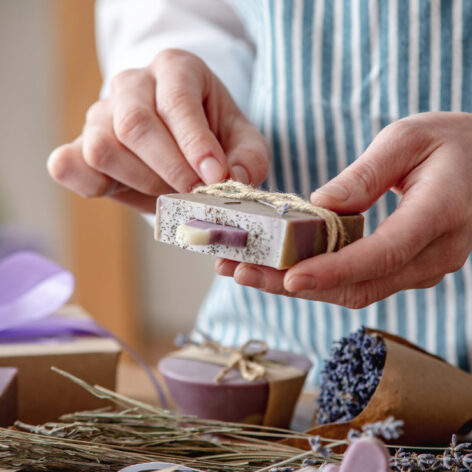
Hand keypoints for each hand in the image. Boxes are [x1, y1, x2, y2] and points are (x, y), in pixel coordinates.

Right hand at [47, 49, 268, 212]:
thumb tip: (234, 180)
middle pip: (134, 125)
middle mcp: (132, 84)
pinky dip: (90, 185)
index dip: (195, 145)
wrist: (183, 140)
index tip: (215, 179)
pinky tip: (122, 190)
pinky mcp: (80, 144)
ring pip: (103, 148)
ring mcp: (100, 113)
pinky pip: (67, 165)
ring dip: (140, 181)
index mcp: (175, 69)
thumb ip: (249, 160)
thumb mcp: (244, 143)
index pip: (176, 101)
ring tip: (169, 192)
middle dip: (169, 170)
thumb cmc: (215, 137)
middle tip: (195, 195)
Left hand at [216, 112, 471, 307]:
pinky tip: (280, 268)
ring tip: (247, 271)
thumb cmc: (450, 143)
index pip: (381, 254)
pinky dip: (318, 277)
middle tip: (242, 273)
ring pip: (355, 289)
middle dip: (296, 285)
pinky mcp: (405, 267)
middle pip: (359, 284)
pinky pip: (359, 280)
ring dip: (298, 286)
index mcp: (438, 215)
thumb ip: (367, 173)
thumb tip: (320, 204)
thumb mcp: (408, 139)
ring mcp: (421, 267)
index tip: (290, 278)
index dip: (334, 270)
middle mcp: (433, 254)